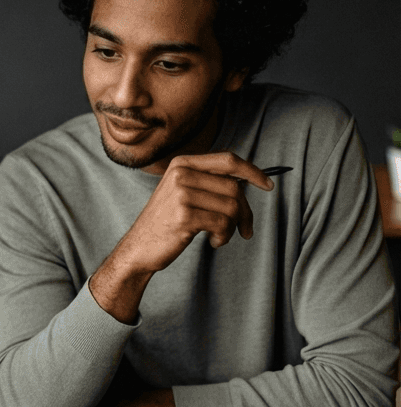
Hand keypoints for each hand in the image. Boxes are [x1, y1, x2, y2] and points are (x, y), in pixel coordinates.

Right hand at [91, 152, 272, 321]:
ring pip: (232, 207)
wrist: (139, 246)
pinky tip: (213, 241)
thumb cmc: (166, 221)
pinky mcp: (184, 216)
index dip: (253, 171)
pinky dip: (224, 236)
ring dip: (233, 227)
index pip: (228, 160)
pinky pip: (223, 224)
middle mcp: (180, 174)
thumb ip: (208, 181)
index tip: (268, 185)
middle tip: (244, 228)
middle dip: (245, 211)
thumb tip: (247, 180)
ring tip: (221, 235)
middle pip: (234, 187)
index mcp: (182, 164)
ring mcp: (181, 194)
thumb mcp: (182, 192)